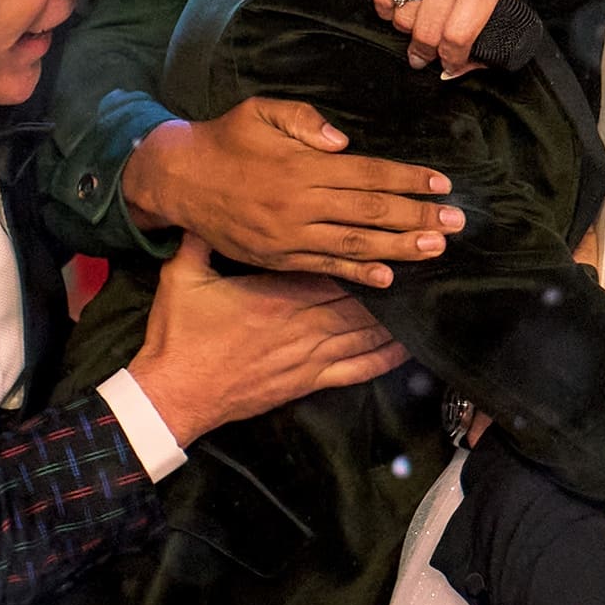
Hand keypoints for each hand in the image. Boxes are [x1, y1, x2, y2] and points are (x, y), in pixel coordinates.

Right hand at [122, 96, 461, 287]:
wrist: (177, 181)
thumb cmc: (224, 140)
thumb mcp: (259, 112)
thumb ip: (301, 120)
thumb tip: (342, 140)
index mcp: (300, 167)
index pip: (367, 175)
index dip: (407, 180)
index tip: (441, 184)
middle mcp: (298, 206)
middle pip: (370, 212)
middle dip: (417, 217)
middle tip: (456, 222)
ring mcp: (289, 238)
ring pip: (354, 244)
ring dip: (400, 247)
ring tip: (437, 248)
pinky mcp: (278, 260)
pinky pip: (325, 269)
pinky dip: (358, 273)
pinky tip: (388, 276)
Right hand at [124, 243, 408, 442]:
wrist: (174, 395)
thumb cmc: (178, 337)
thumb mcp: (181, 278)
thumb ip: (198, 241)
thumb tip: (204, 210)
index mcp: (277, 294)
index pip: (334, 266)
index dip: (366, 251)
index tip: (394, 234)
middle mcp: (302, 323)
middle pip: (360, 296)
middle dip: (394, 279)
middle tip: (427, 260)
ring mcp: (309, 356)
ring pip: (366, 330)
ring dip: (399, 314)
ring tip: (430, 297)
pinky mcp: (308, 382)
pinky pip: (357, 369)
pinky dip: (386, 358)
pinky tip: (410, 347)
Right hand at [371, 0, 513, 75]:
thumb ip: (497, 17)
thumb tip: (466, 66)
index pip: (461, 32)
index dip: (451, 58)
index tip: (448, 62)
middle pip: (428, 29)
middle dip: (425, 52)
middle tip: (424, 55)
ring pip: (404, 15)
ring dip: (407, 28)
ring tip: (416, 22)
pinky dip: (388, 8)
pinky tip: (400, 4)